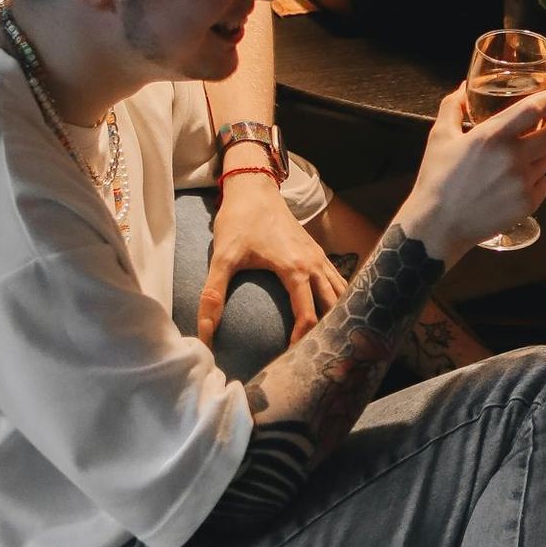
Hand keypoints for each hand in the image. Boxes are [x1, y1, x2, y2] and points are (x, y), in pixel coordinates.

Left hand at [200, 171, 348, 344]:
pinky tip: (331, 313)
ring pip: (341, 293)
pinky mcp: (317, 252)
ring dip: (338, 316)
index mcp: (295, 269)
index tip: (292, 359)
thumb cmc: (239, 221)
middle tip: (320, 358)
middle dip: (329, 333)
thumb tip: (204, 332)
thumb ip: (213, 295)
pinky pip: (337, 280)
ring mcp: (319, 257)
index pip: (308, 315)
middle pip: (333, 307)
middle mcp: (313, 265)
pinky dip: (338, 299)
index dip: (303, 341)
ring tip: (331, 342)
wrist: (255, 187)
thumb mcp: (222, 257)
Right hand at [404, 82, 545, 264]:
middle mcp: (513, 157)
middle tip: (538, 132)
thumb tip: (463, 88)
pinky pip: (544, 184)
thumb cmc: (437, 178)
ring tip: (517, 162)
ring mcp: (522, 182)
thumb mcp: (440, 137)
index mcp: (493, 136)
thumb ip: (453, 107)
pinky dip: (535, 180)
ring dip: (539, 157)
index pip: (534, 109)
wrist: (438, 225)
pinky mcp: (527, 204)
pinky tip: (515, 183)